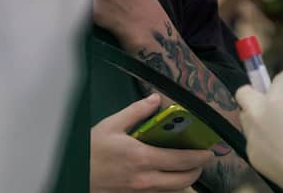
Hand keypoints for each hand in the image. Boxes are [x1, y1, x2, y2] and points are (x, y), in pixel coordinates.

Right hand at [91, 94, 214, 192]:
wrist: (74, 174)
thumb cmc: (91, 149)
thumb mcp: (111, 125)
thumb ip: (137, 111)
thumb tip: (157, 99)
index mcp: (142, 157)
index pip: (182, 160)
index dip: (200, 156)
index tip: (209, 150)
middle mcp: (145, 179)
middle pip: (183, 180)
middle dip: (197, 170)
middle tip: (202, 159)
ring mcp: (140, 192)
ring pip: (173, 191)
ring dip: (185, 181)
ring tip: (189, 168)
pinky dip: (169, 188)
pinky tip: (168, 177)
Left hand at [236, 70, 282, 192]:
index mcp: (276, 100)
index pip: (277, 78)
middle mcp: (258, 115)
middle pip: (243, 93)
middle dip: (255, 91)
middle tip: (271, 99)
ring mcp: (251, 135)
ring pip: (246, 116)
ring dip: (257, 114)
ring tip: (276, 124)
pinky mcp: (250, 152)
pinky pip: (252, 137)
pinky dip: (261, 136)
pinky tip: (278, 143)